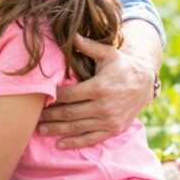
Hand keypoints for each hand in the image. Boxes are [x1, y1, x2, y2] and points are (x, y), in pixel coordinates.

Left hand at [38, 33, 153, 148]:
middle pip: (69, 113)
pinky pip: (91, 139)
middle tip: (33, 117)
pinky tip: (60, 144)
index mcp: (98, 87)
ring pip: (77, 127)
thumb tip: (71, 35)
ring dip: (57, 130)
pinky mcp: (113, 129)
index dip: (52, 98)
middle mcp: (103, 106)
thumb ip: (88, 46)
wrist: (145, 83)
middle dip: (50, 116)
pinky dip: (75, 143)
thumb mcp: (107, 53)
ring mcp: (109, 120)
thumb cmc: (121, 66)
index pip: (68, 95)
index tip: (38, 98)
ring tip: (40, 129)